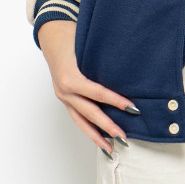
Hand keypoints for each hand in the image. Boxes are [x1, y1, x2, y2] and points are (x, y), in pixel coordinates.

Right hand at [38, 20, 136, 151]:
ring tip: (111, 150)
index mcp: (70, 77)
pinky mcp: (64, 98)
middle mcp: (65, 90)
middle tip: (124, 137)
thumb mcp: (87, 44)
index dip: (115, 101)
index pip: (97, 93)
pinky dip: (88, 128)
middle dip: (107, 126)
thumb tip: (128, 67)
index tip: (133, 108)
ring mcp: (63, 96)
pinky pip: (77, 117)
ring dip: (96, 136)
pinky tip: (99, 137)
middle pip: (89, 112)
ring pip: (81, 121)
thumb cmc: (73, 35)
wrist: (51, 33)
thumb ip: (102, 58)